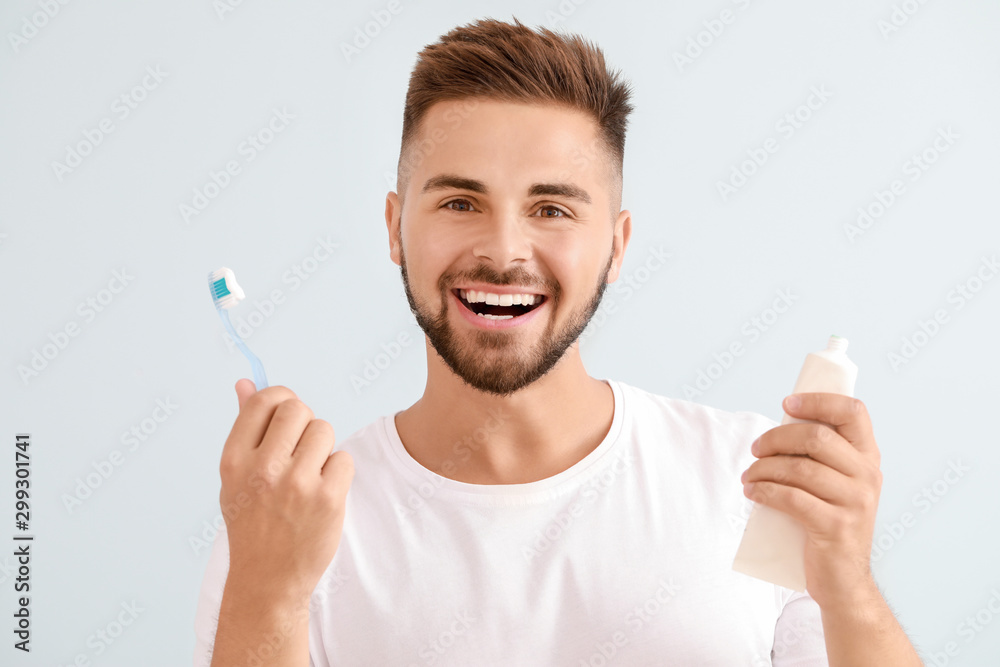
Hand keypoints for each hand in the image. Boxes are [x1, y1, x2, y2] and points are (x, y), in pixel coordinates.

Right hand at [219, 379, 353, 602]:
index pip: (265, 401)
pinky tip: (322, 492)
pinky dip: (337, 472)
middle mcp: (263, 469)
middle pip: (298, 409)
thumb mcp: (235, 476)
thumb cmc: (252, 522)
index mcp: (234, 460)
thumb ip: (245, 427)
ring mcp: (297, 485)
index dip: (282, 401)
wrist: (267, 580)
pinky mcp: (328, 499)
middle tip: (299, 450)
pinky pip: (344, 459)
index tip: (286, 417)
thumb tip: (245, 382)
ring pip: (324, 430)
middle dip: (304, 423)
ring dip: (322, 448)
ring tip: (309, 474)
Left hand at [740, 393, 882, 609]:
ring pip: (800, 468)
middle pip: (816, 437)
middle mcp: (868, 476)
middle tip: (756, 450)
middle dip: (776, 439)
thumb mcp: (836, 484)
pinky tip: (752, 492)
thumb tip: (782, 424)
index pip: (853, 411)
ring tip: (749, 476)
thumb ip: (821, 456)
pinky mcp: (836, 527)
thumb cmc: (829, 522)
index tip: (787, 404)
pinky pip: (792, 498)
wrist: (843, 578)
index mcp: (868, 458)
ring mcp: (856, 502)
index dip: (818, 401)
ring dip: (764, 468)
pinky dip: (765, 491)